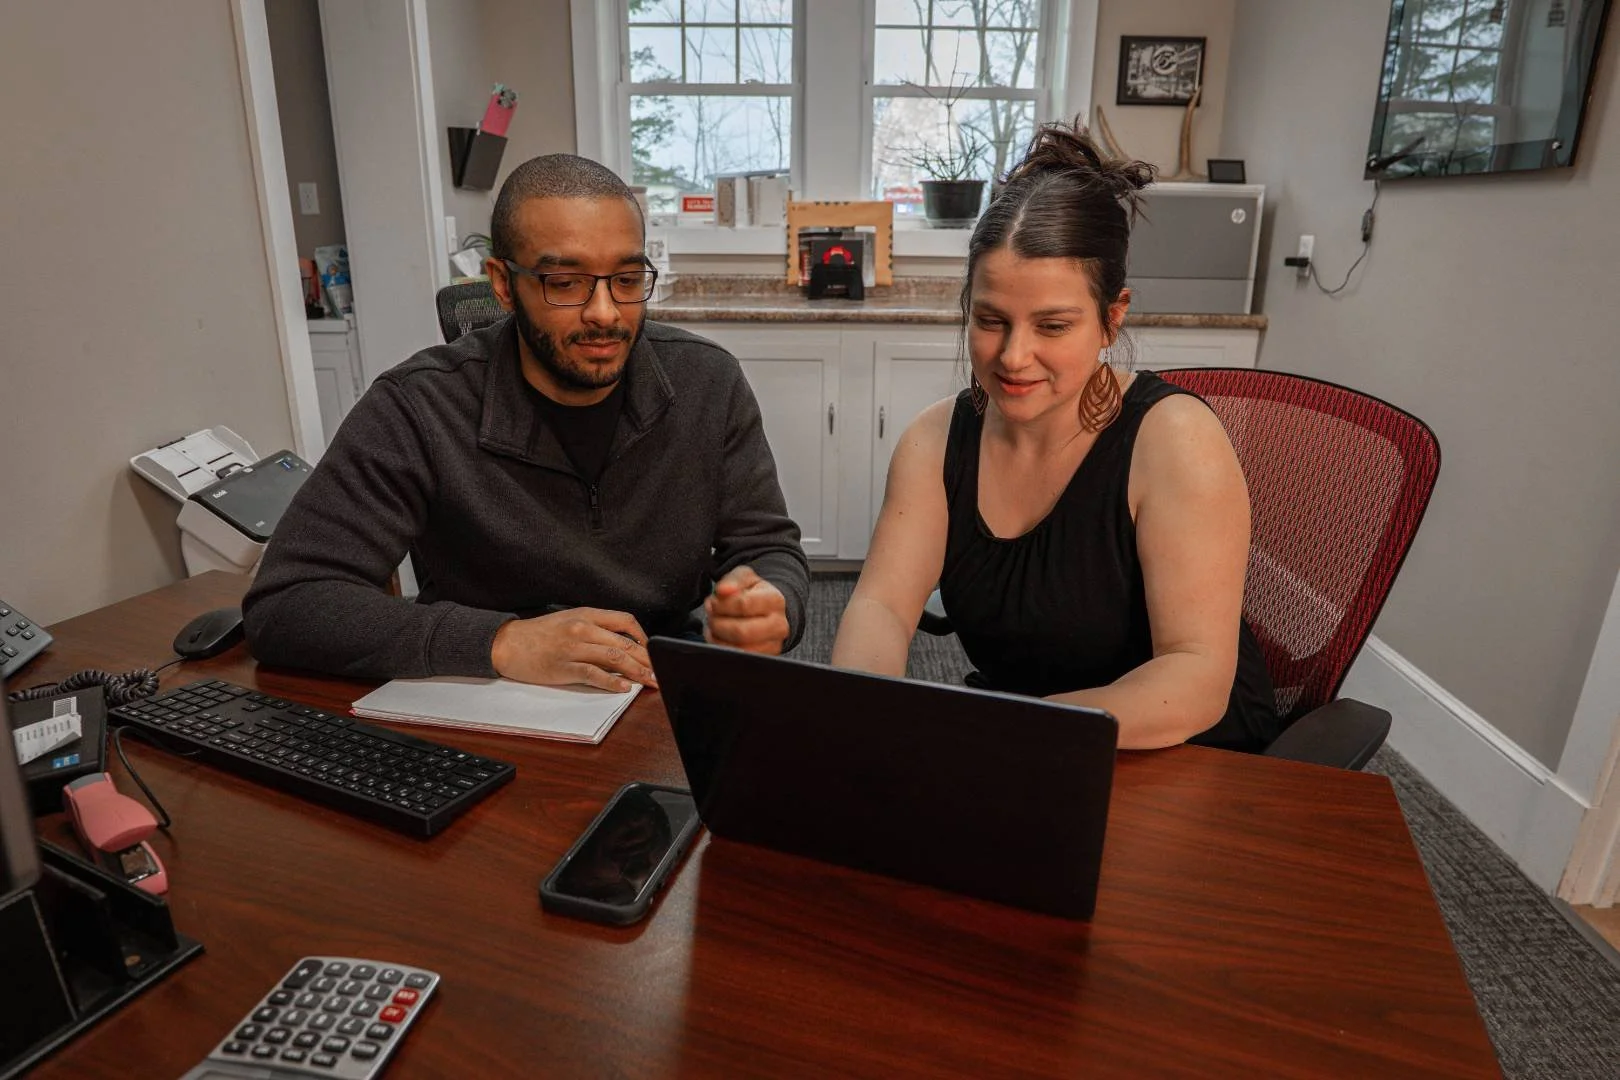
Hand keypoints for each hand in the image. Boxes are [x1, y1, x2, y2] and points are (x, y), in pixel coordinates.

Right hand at [491, 608, 655, 691]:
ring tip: (650, 682)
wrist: (507, 643)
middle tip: (660, 672)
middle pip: (624, 643)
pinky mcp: (564, 667)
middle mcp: (582, 628)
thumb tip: (622, 643)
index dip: (643, 637)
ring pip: (614, 658)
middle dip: (647, 660)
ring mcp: (574, 648)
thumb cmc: (539, 634)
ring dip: (637, 672)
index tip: (653, 650)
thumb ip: (595, 628)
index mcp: (586, 614)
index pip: (625, 621)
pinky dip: (612, 682)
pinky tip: (624, 688)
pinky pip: (594, 674)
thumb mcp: (569, 619)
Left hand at [704, 566, 788, 654]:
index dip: (721, 604)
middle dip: (718, 624)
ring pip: (739, 649)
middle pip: (741, 631)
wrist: (769, 611)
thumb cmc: (754, 593)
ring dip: (718, 638)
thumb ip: (733, 580)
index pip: (743, 604)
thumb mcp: (745, 578)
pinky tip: (720, 638)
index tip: (713, 601)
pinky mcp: (764, 658)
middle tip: (711, 616)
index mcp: (775, 600)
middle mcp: (779, 625)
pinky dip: (722, 649)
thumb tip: (723, 590)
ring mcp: (773, 645)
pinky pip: (738, 660)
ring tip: (715, 626)